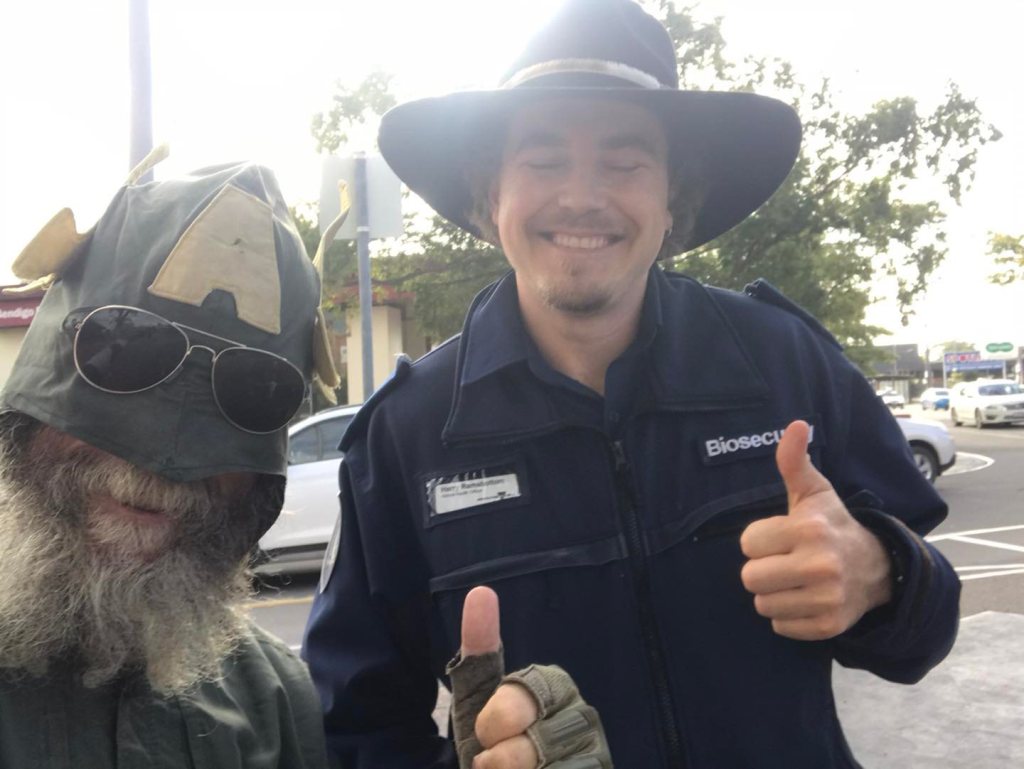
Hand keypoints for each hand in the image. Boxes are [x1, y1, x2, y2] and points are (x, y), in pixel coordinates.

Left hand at [448, 586, 611, 768]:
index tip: (485, 733)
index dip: (499, 718)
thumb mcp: (476, 697)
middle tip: (491, 762)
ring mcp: (595, 752)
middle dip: (506, 756)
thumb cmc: (488, 743)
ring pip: (553, 766)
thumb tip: (480, 592)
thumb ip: (478, 648)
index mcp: (556, 686)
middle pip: (540, 737)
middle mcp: (583, 715)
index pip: (530, 692)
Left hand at [739, 420, 892, 639]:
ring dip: (773, 594)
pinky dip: (788, 616)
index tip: (781, 537)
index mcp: (808, 529)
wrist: (877, 568)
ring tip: (795, 580)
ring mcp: (827, 598)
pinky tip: (806, 599)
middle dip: (762, 569)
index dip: (759, 541)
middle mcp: (820, 565)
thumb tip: (795, 425)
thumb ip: (794, 461)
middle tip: (784, 561)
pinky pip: (780, 626)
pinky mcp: (829, 626)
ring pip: (762, 605)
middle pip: (750, 578)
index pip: (747, 543)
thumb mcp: (814, 492)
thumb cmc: (832, 525)